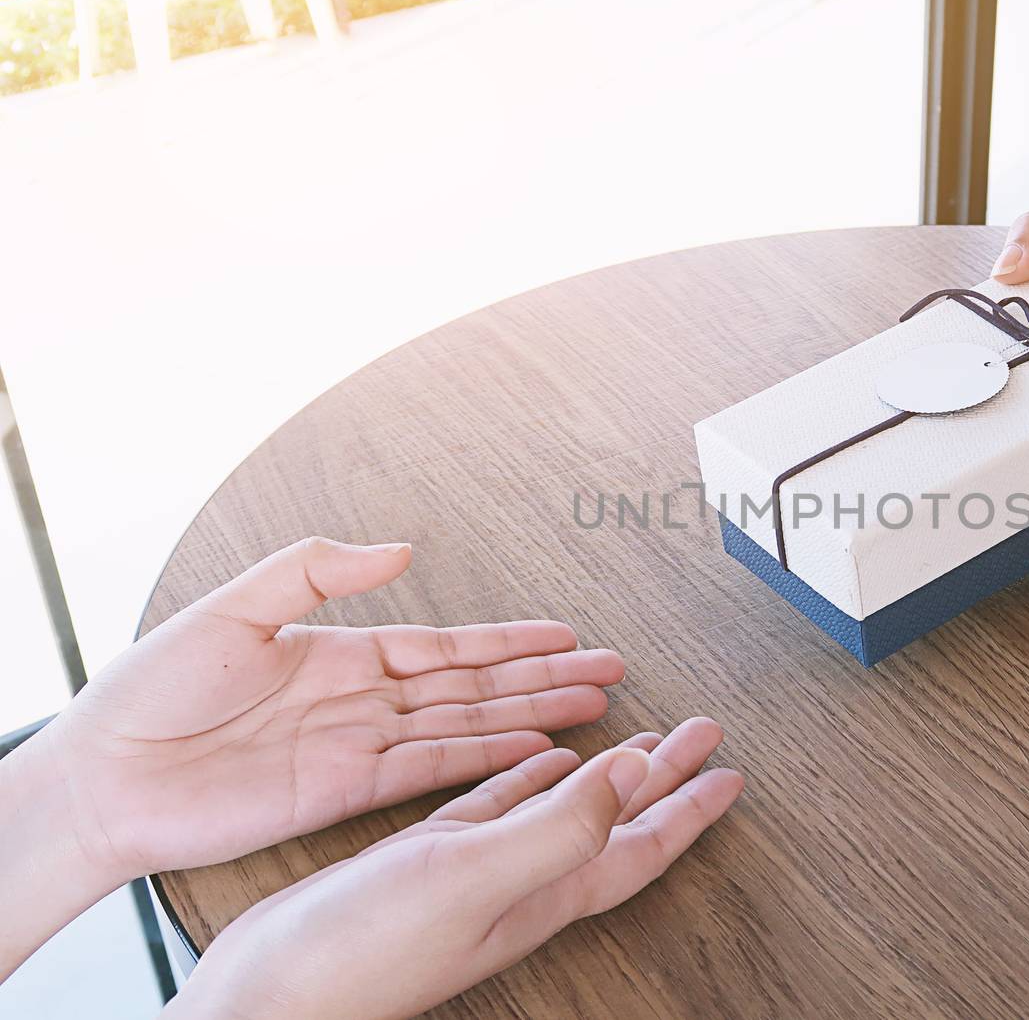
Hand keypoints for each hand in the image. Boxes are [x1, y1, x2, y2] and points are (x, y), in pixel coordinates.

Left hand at [45, 537, 625, 879]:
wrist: (107, 776)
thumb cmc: (151, 691)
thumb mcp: (234, 607)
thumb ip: (316, 573)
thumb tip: (396, 549)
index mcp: (341, 653)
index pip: (448, 645)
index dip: (509, 640)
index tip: (563, 634)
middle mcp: (363, 701)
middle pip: (475, 687)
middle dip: (543, 678)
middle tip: (606, 672)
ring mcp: (362, 748)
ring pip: (469, 727)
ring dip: (532, 717)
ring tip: (592, 708)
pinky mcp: (349, 793)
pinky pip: (433, 772)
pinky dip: (487, 762)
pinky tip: (533, 752)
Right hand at [164, 719, 743, 1019]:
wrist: (266, 997)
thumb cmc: (361, 954)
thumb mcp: (472, 879)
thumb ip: (557, 829)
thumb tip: (633, 776)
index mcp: (544, 891)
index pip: (643, 845)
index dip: (691, 807)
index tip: (731, 768)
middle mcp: (520, 885)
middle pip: (615, 825)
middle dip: (663, 780)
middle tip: (700, 734)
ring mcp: (473, 877)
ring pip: (560, 814)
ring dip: (603, 777)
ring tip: (636, 741)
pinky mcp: (425, 867)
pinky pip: (497, 812)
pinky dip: (524, 783)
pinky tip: (536, 763)